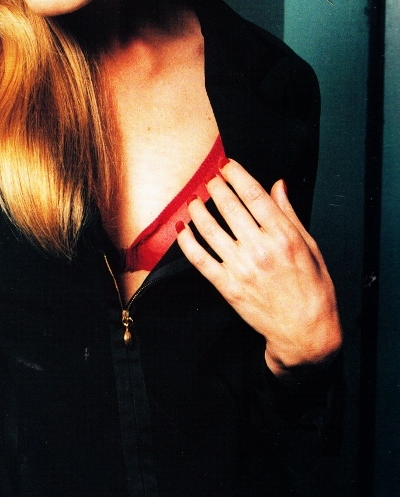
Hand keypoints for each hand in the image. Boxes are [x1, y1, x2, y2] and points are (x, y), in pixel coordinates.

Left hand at [176, 157, 341, 375]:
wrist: (304, 330)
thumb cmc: (313, 289)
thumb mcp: (310, 246)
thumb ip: (290, 214)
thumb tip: (278, 185)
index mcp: (284, 236)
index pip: (254, 195)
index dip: (236, 175)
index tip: (227, 165)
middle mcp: (260, 249)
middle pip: (229, 207)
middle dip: (215, 188)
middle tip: (209, 179)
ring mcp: (241, 268)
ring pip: (210, 229)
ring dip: (197, 210)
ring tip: (194, 200)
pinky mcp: (227, 286)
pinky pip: (199, 259)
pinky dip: (187, 241)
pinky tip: (183, 229)